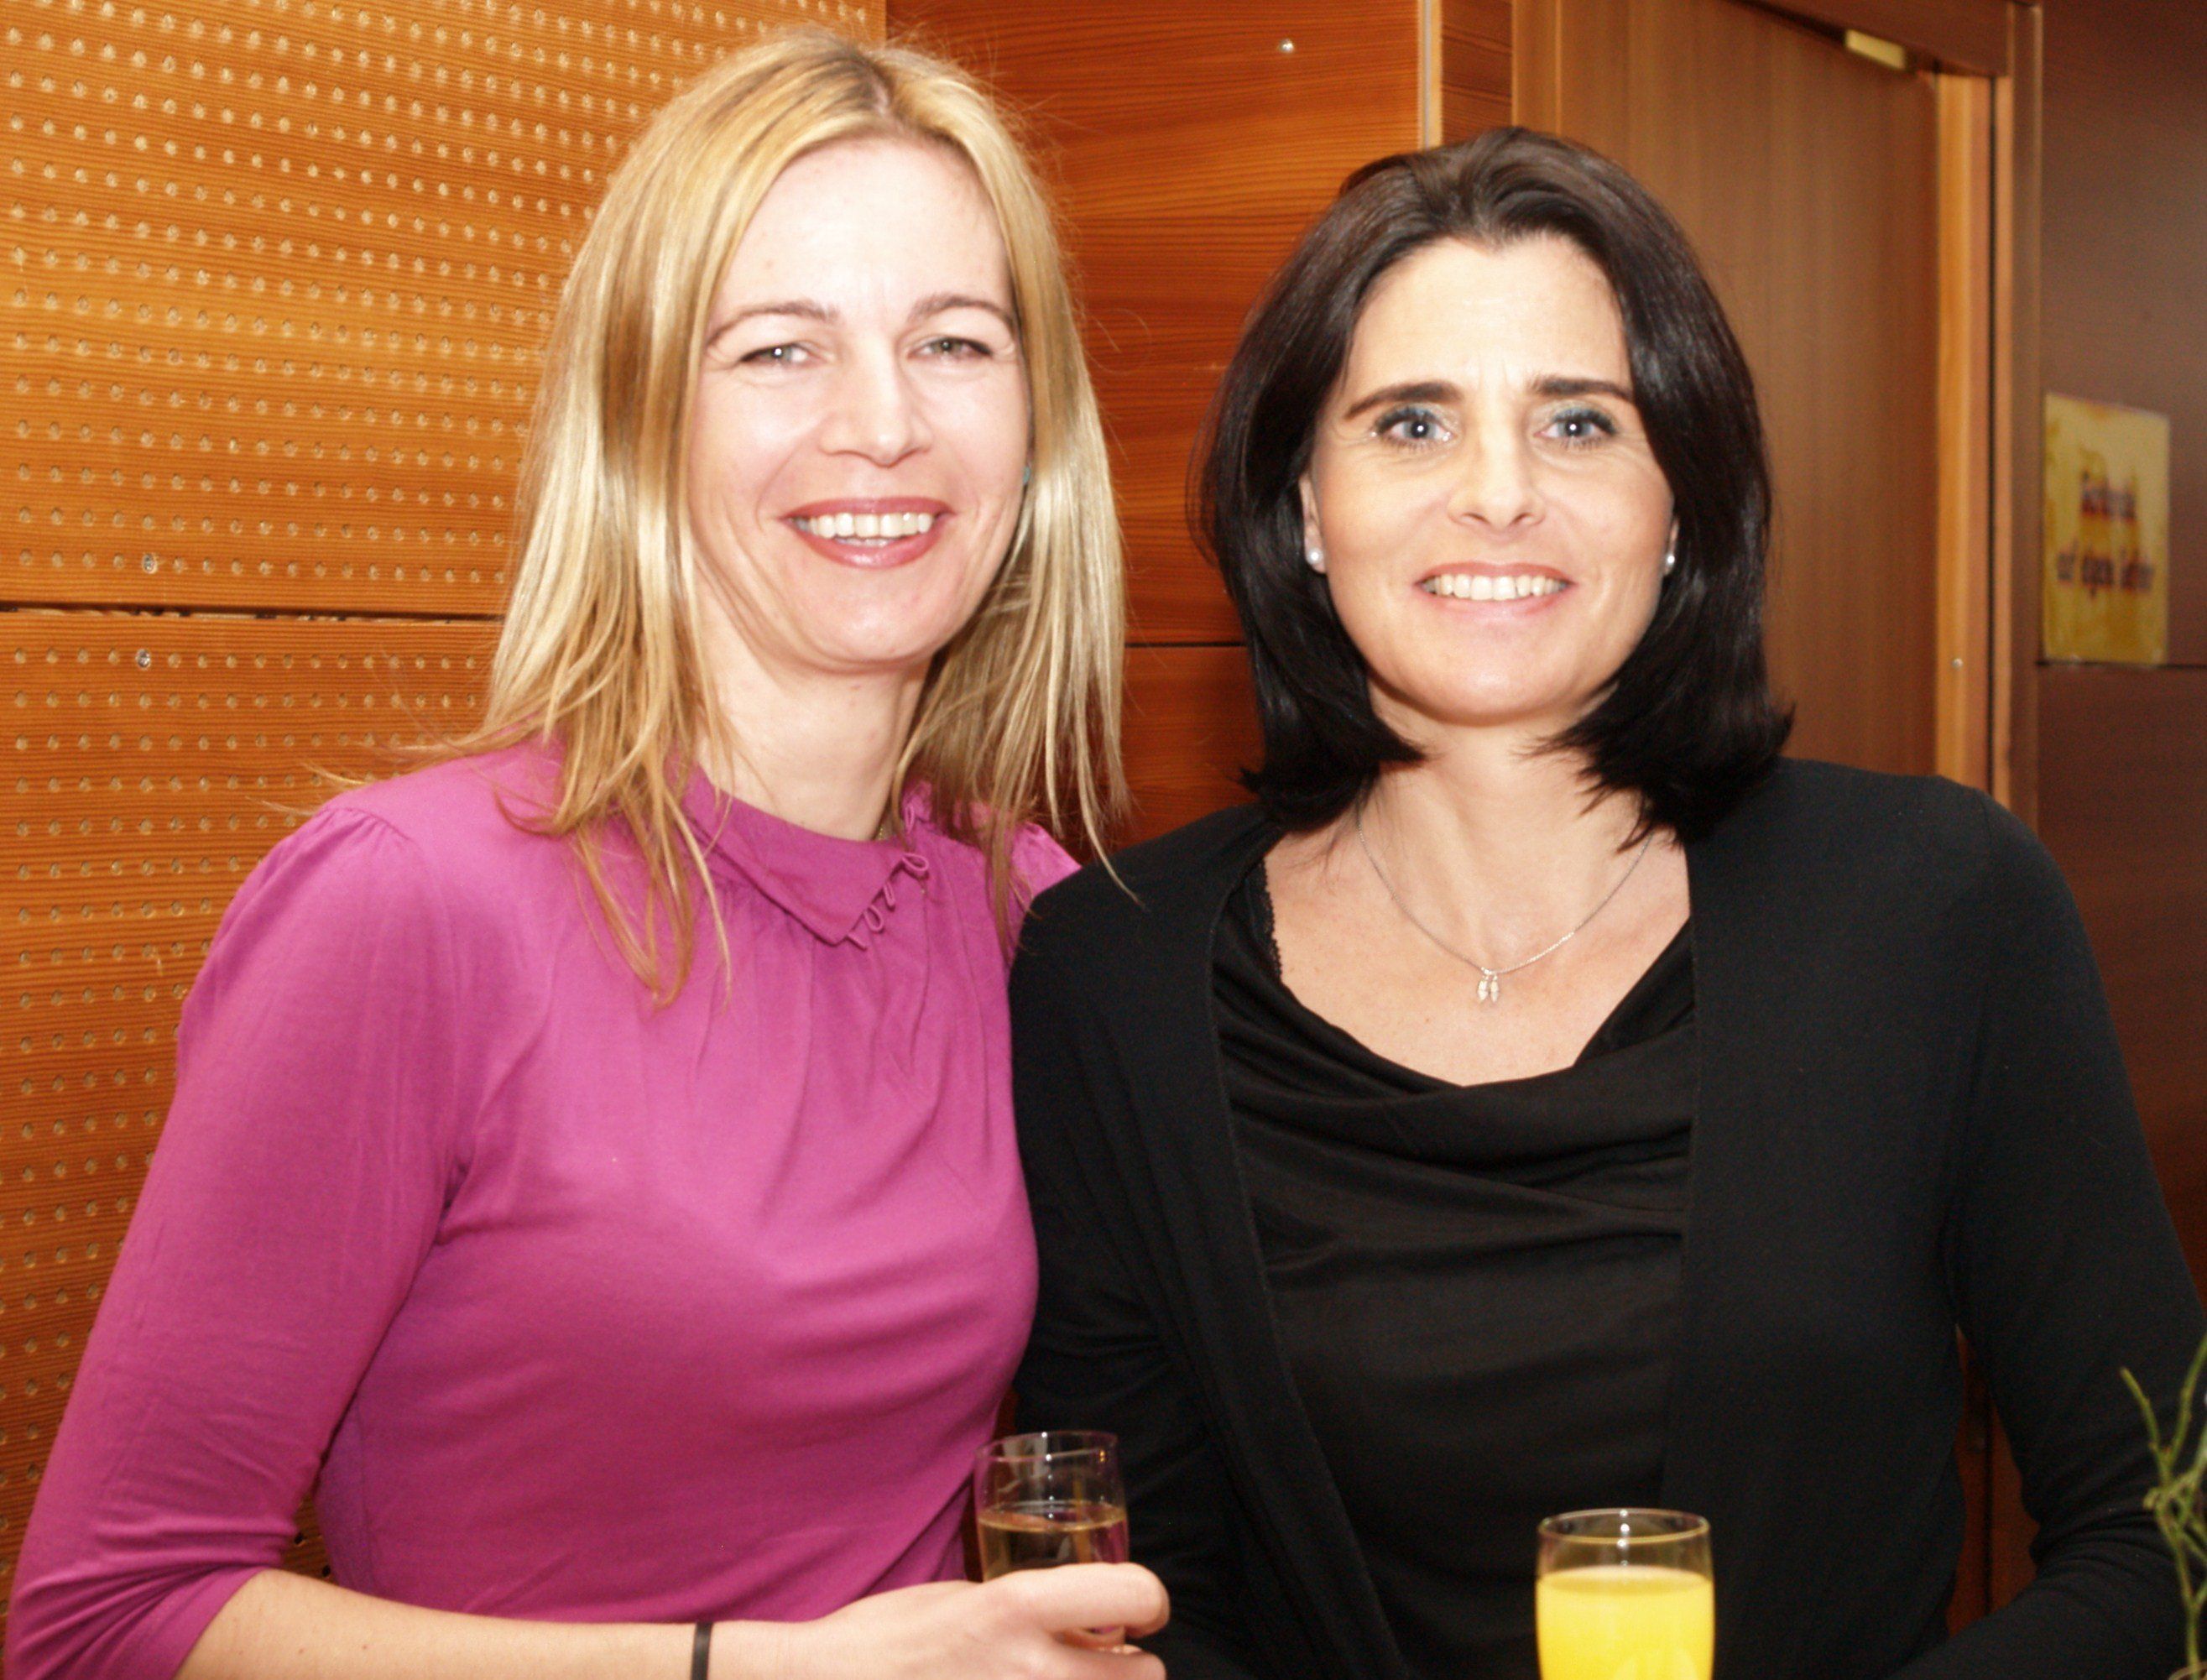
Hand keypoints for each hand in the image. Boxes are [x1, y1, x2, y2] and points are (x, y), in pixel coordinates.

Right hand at [722, 1564, 1169, 1679]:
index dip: (1149, 1601)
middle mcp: (1033, 1670)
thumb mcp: (961, 1597)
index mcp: (1016, 1607)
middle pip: (1146, 1675)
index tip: (1139, 1612)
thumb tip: (1084, 1621)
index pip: (1137, 1593)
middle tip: (1099, 1664)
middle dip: (1129, 1668)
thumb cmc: (884, 1641)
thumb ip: (1028, 1606)